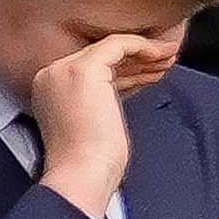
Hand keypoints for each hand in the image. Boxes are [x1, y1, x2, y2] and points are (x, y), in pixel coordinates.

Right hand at [33, 35, 175, 218]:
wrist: (81, 175)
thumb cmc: (89, 161)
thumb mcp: (95, 119)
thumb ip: (104, 97)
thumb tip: (131, 80)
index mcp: (49, 87)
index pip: (95, 70)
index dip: (126, 69)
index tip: (150, 72)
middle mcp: (52, 74)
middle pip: (104, 58)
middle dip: (138, 60)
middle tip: (164, 63)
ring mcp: (66, 69)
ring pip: (112, 49)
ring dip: (146, 54)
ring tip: (169, 59)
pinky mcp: (84, 68)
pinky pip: (119, 44)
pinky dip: (144, 47)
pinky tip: (162, 55)